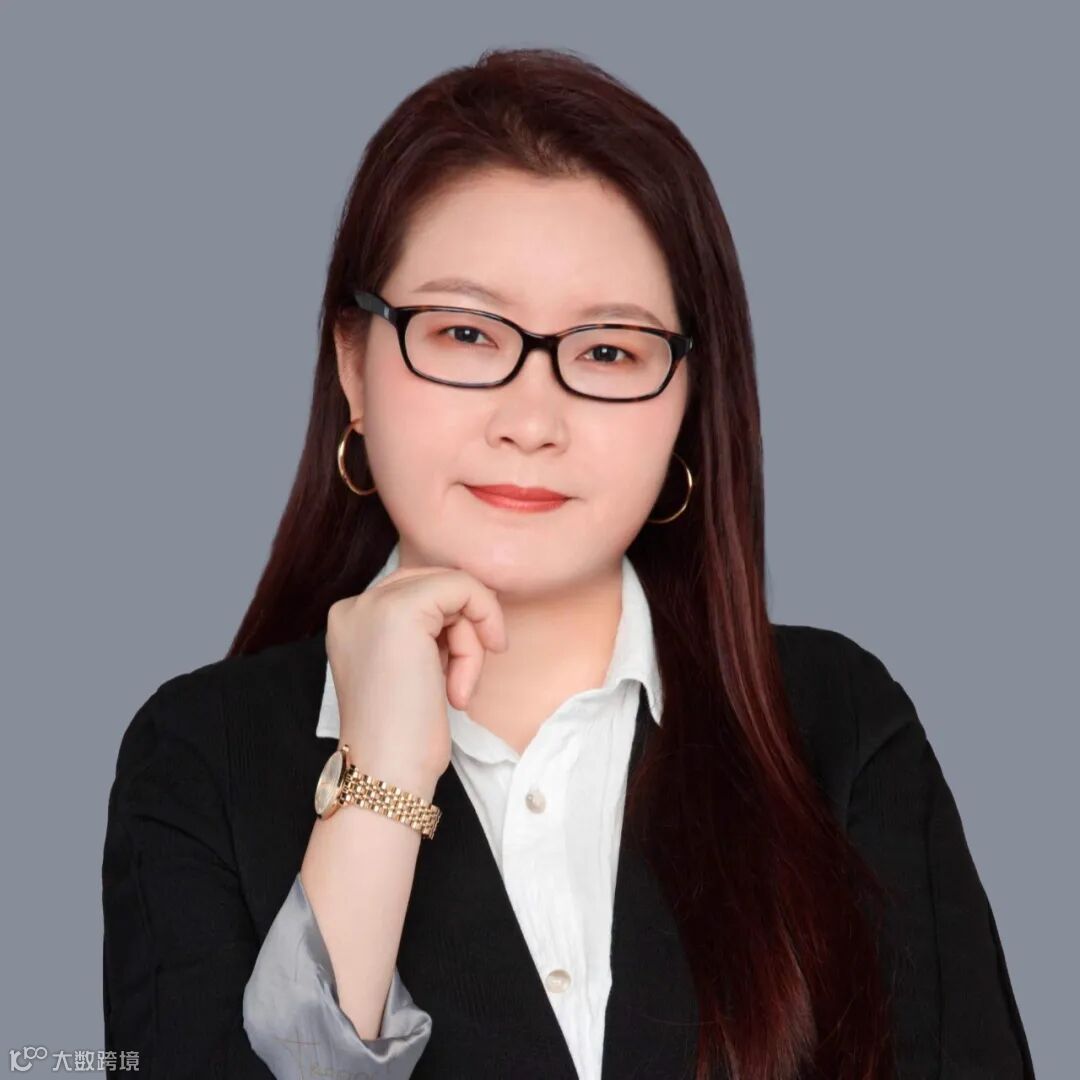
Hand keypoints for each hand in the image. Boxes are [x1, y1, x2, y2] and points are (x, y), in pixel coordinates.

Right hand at [325, 565, 508, 788]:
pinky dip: (483, 623)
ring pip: (453, 588)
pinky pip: (464, 587)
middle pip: (435, 586)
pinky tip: (465, 680)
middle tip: (465, 680)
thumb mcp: (410, 670)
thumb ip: (425, 633)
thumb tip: (473, 600)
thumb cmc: (403, 736)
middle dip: (463, 628)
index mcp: (351, 621)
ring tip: (458, 690)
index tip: (458, 671)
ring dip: (471, 641)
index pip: (416, 594)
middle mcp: (355, 606)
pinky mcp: (402, 610)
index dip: (450, 626)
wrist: (387, 774)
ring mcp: (373, 605)